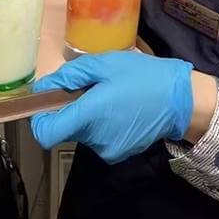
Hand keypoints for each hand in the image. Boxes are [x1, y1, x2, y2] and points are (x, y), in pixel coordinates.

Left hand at [30, 51, 193, 164]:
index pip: (45, 134)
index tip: (46, 103)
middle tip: (86, 89)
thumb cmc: (141, 76)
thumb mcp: (104, 64)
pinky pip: (97, 138)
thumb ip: (70, 75)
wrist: (179, 99)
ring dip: (85, 117)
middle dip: (67, 110)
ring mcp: (107, 150)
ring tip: (106, 97)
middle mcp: (94, 139)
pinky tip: (117, 109)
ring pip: (80, 133)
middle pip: (63, 129)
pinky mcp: (118, 154)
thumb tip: (44, 87)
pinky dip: (99, 125)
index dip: (38, 120)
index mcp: (88, 116)